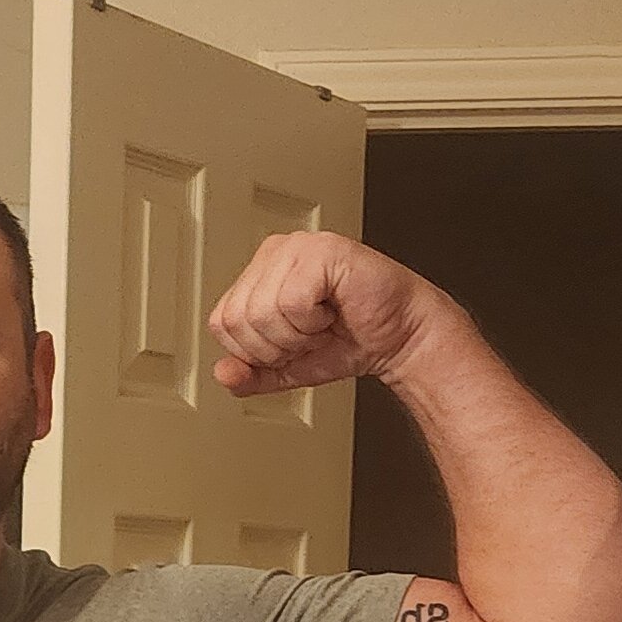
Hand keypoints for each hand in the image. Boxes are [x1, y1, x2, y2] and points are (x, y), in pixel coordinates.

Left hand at [207, 232, 453, 397]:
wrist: (399, 339)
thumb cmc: (350, 341)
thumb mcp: (288, 367)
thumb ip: (252, 373)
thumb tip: (223, 375)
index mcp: (260, 273)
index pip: (222, 322)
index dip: (255, 351)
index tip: (292, 344)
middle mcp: (275, 253)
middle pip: (238, 319)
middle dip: (276, 346)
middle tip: (310, 336)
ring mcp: (297, 247)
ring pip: (262, 312)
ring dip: (298, 335)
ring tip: (322, 323)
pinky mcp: (322, 250)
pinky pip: (292, 302)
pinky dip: (314, 322)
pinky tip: (333, 310)